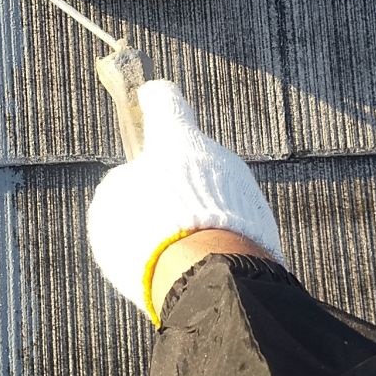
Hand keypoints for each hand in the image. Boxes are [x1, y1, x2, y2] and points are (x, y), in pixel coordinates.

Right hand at [87, 80, 283, 325]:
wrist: (208, 277)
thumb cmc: (149, 233)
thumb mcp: (112, 204)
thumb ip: (123, 184)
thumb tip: (134, 183)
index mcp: (176, 138)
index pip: (166, 102)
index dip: (154, 100)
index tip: (149, 98)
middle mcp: (217, 155)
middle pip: (192, 157)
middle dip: (175, 177)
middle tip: (152, 210)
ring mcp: (245, 188)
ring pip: (215, 192)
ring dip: (197, 211)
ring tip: (173, 248)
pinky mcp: (264, 224)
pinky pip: (232, 223)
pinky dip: (215, 237)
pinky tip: (198, 262)